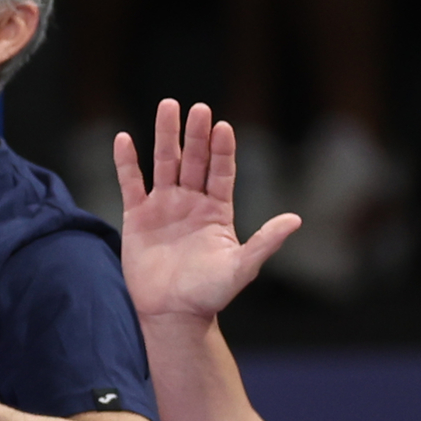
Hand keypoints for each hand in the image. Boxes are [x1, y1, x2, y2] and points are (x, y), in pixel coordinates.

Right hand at [114, 100, 300, 324]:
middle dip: (196, 134)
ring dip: (166, 136)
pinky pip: (131, 183)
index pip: (221, 172)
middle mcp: (191, 202)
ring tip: (168, 106)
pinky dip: (127, 162)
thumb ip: (265, 242)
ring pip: (165, 163)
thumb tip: (295, 219)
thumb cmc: (210, 293)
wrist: (172, 314)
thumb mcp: (242, 268)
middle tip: (199, 108)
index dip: (223, 150)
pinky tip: (124, 138)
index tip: (223, 127)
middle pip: (194, 160)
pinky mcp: (137, 216)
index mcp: (218, 210)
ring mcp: (163, 206)